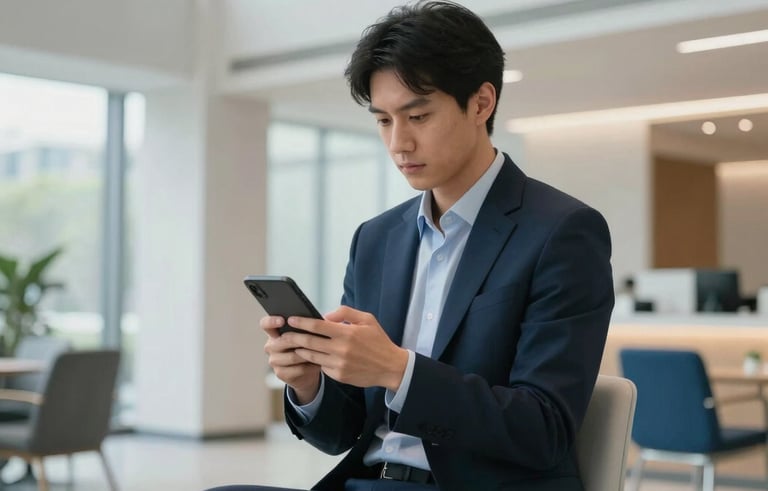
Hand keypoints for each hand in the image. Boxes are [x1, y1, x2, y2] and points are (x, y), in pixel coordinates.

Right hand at [262, 315, 320, 403]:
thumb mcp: (305, 335)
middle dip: (300, 339)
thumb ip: (304, 327)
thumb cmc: (306, 347)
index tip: (282, 320)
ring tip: (321, 351)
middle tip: (315, 338)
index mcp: (274, 333)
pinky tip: (318, 363)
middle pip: (283, 341)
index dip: (272, 321)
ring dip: (308, 354)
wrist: (307, 371)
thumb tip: (317, 319)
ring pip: (292, 356)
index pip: (265, 324)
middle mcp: (271, 346)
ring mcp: (274, 361)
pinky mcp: (280, 373)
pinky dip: (310, 366)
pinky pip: (298, 369)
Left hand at [282, 306, 408, 390]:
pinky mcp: (338, 375)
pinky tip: (309, 355)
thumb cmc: (378, 341)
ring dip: (300, 349)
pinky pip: (321, 366)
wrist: (390, 367)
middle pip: (309, 342)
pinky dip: (314, 360)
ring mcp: (339, 364)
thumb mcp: (367, 319)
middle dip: (293, 337)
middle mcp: (341, 349)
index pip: (318, 326)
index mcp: (347, 333)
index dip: (302, 322)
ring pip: (312, 356)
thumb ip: (345, 313)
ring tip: (293, 344)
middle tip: (284, 333)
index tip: (291, 319)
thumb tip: (326, 316)